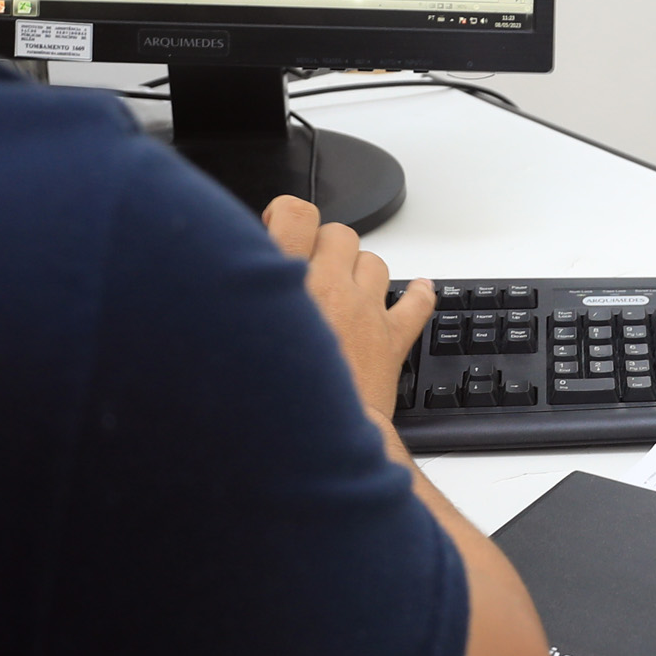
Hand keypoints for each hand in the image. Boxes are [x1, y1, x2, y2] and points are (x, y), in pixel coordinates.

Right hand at [263, 195, 433, 431]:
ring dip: (361, 272)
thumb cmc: (271, 398)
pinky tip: (417, 292)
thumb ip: (246, 299)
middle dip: (326, 248)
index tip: (282, 227)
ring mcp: (365, 313)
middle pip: (340, 236)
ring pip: (374, 263)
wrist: (312, 441)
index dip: (288, 214)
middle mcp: (330, 289)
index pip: (295, 214)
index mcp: (287, 283)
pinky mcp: (391, 340)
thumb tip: (248, 281)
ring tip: (345, 294)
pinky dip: (419, 295)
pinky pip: (417, 303)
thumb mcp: (237, 336)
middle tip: (311, 272)